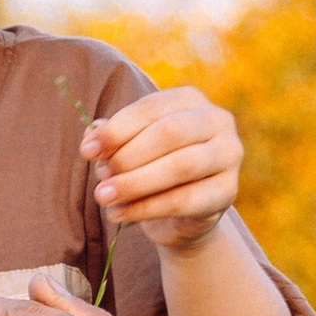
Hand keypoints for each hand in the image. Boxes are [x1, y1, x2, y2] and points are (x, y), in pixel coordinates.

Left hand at [82, 85, 240, 253]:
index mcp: (190, 100)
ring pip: (180, 167)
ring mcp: (229, 155)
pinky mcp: (228, 191)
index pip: (151, 108)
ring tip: (103, 197)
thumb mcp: (130, 150)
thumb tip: (91, 135)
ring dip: (135, 183)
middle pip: (169, 133)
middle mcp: (217, 120)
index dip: (117, 130)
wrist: (182, 215)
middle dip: (128, 156)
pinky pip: (184, 200)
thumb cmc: (152, 170)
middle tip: (99, 178)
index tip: (87, 151)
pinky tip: (119, 214)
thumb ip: (113, 140)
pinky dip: (146, 209)